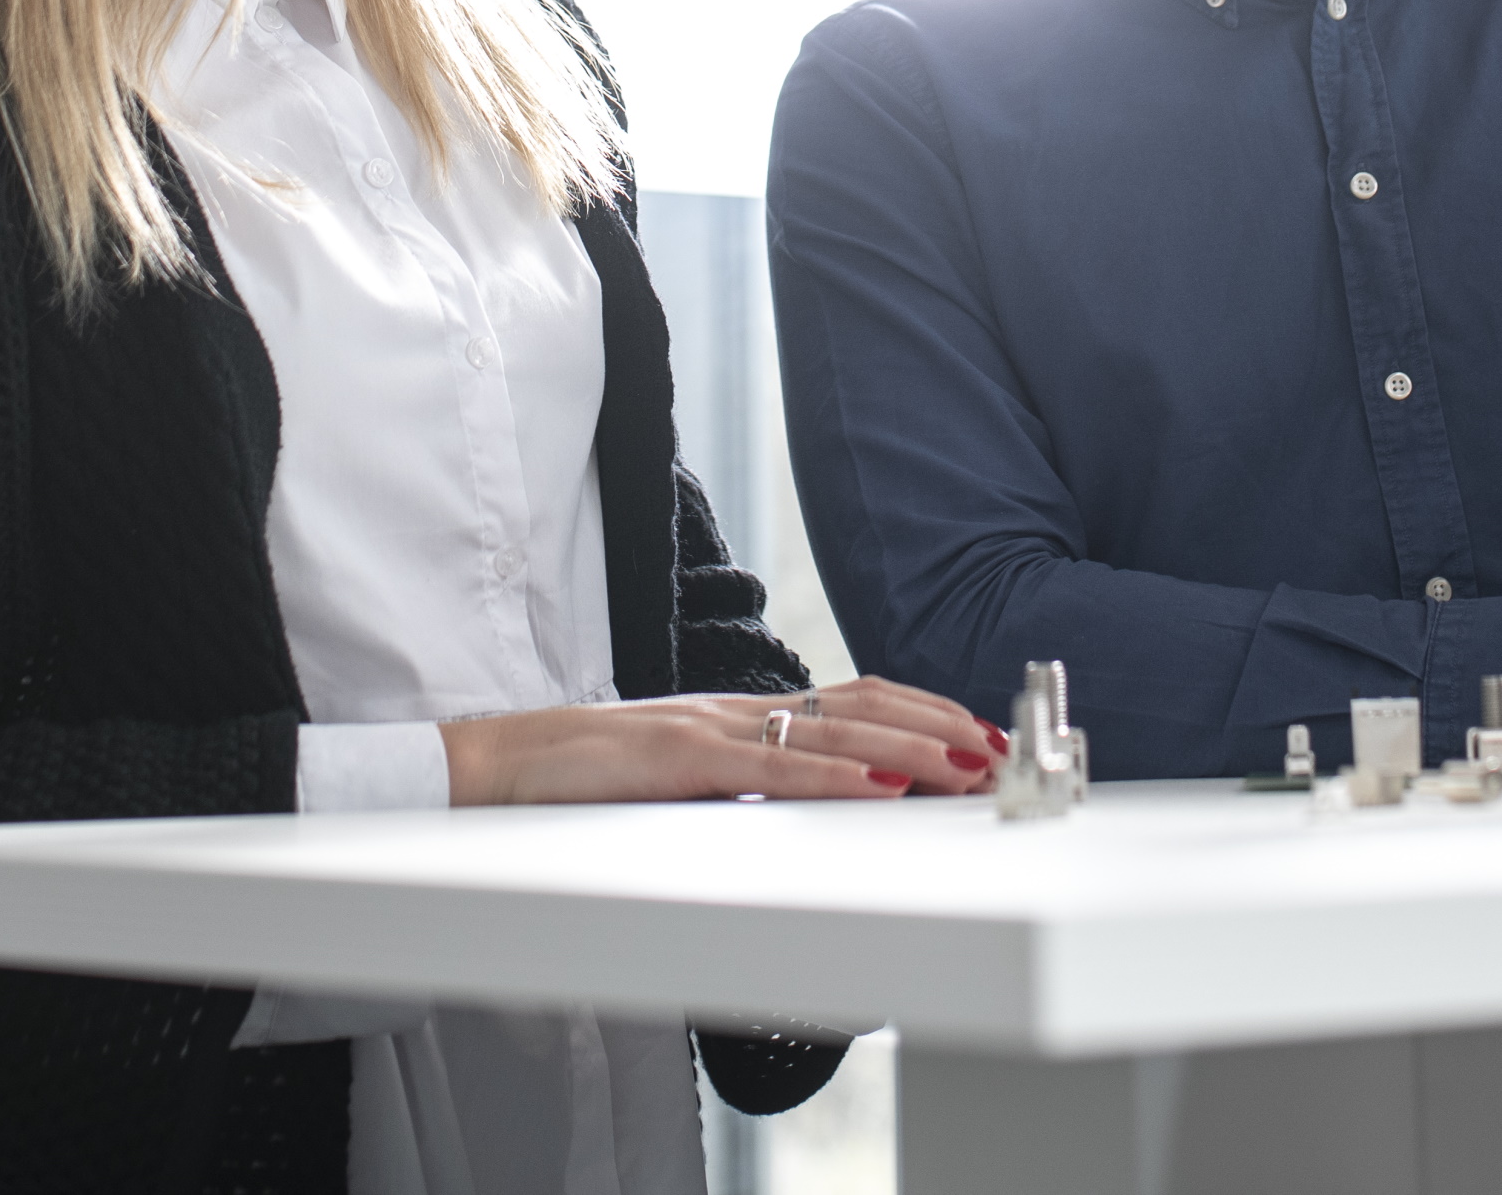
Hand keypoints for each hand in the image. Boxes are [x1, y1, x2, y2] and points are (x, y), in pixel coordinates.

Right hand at [439, 676, 1001, 805]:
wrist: (501, 765)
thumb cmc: (589, 780)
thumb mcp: (686, 779)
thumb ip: (746, 782)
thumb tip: (816, 803)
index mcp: (743, 714)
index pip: (856, 698)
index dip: (923, 711)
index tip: (978, 734)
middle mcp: (737, 710)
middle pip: (861, 709)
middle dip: (939, 730)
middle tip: (1000, 752)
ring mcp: (710, 729)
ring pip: (830, 732)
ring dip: (909, 749)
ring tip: (965, 765)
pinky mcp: (679, 759)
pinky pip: (771, 768)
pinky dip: (834, 777)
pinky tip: (877, 788)